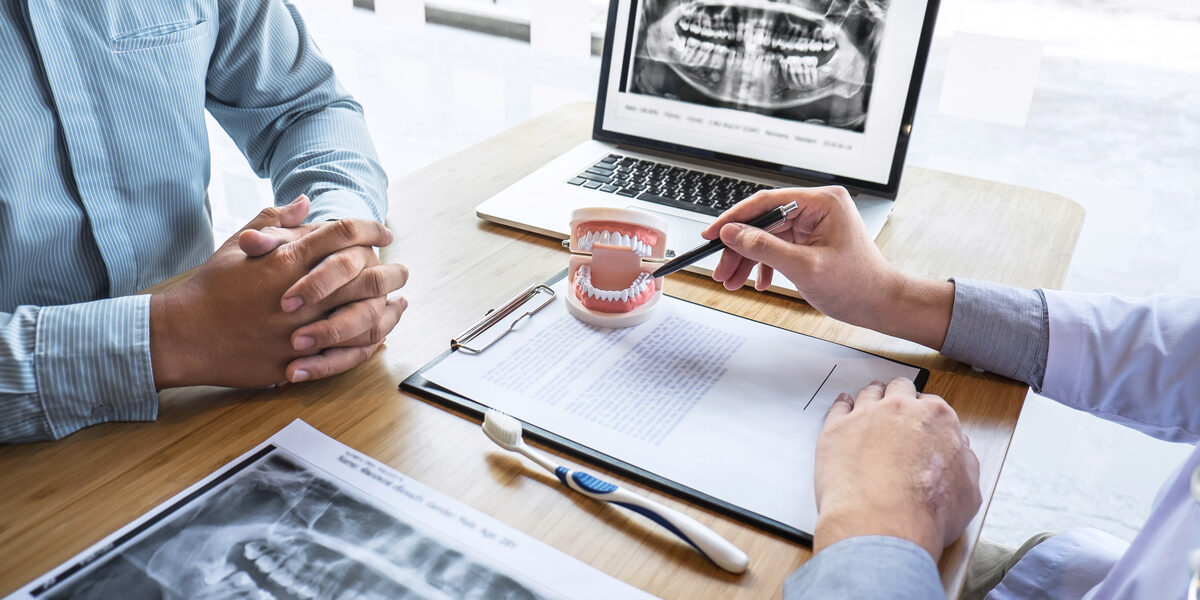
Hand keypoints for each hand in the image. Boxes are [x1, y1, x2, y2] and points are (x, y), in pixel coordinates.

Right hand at [149, 197, 404, 387]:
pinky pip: (345, 355)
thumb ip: (274, 220)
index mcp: (286, 261)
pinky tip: (379, 337)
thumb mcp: (238, 244)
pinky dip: (367, 345)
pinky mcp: (296, 361)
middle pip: (364, 277)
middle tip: (402, 270)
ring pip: (363, 319)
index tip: (385, 232)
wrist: (182, 335)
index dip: (370, 229)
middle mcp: (300, 295)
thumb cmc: (210, 287)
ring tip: (399, 302)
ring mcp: (300, 332)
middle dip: (390, 271)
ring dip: (387, 310)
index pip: (343, 235)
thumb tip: (305, 201)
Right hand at [700, 187, 953, 349]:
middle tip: (721, 270)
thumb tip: (732, 233)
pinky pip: (778, 246)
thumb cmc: (857, 285)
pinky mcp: (811, 239)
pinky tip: (758, 281)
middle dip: (739, 248)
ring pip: (767, 236)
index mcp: (822, 202)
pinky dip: (765, 264)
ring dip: (748, 259)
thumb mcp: (804, 268)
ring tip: (732, 281)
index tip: (712, 234)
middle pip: (764, 221)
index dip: (735, 219)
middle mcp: (818, 207)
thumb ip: (764, 247)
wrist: (881, 304)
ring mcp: (815, 223)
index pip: (767, 202)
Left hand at [812, 378, 980, 559]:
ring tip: (871, 402)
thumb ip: (966, 464)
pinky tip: (844, 407)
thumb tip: (961, 453)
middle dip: (900, 397)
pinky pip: (838, 407)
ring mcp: (865, 416)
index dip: (926, 415)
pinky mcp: (836, 429)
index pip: (932, 404)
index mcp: (936, 418)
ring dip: (872, 397)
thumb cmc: (925, 512)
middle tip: (897, 409)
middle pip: (900, 390)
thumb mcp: (969, 492)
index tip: (922, 423)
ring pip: (869, 393)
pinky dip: (842, 405)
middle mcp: (900, 409)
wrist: (882, 524)